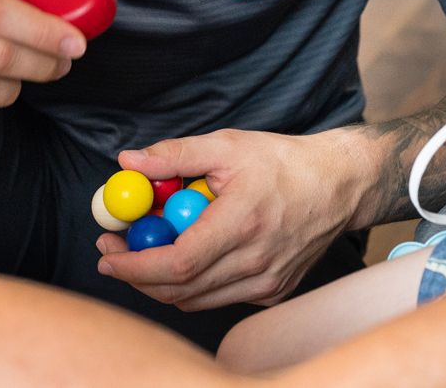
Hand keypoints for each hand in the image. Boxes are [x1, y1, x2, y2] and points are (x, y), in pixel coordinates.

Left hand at [95, 128, 360, 310]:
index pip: (179, 263)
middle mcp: (257, 261)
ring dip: (161, 282)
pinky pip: (220, 296)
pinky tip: (188, 253)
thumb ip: (174, 155)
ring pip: (197, 299)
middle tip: (113, 253)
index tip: (107, 253)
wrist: (338, 185)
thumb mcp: (227, 145)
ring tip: (143, 250)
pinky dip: (194, 283)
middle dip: (137, 275)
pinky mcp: (273, 291)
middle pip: (181, 289)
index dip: (136, 265)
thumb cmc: (282, 161)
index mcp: (243, 223)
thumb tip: (128, 161)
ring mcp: (267, 282)